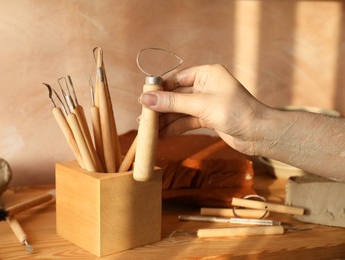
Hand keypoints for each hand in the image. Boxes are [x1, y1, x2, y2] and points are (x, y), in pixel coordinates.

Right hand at [139, 64, 269, 153]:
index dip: (159, 89)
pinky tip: (162, 135)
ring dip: (165, 120)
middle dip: (160, 108)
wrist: (259, 134)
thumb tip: (146, 99)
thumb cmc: (236, 112)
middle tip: (143, 118)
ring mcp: (206, 102)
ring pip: (179, 110)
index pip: (176, 78)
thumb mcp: (201, 105)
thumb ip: (173, 102)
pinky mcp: (207, 117)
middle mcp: (205, 85)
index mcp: (206, 74)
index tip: (142, 99)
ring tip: (149, 130)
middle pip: (175, 95)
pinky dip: (175, 128)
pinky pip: (186, 121)